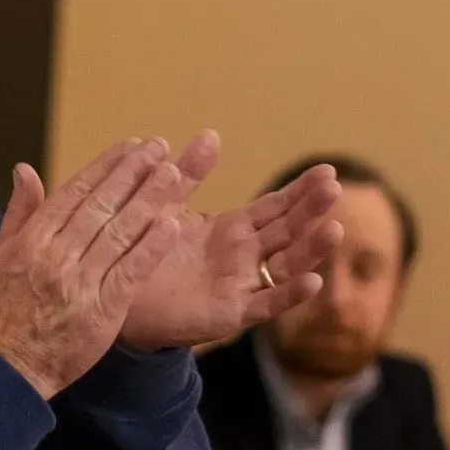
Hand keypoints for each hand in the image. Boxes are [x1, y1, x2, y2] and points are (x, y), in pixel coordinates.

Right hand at [0, 142, 182, 400]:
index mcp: (33, 239)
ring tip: (172, 173)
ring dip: (148, 200)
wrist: (10, 366)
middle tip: (158, 148)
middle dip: (132, 173)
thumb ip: (19, 212)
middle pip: (101, 205)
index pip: (74, 192)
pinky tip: (172, 224)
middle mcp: (57, 255)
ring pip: (120, 232)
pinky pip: (131, 272)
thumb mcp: (0, 257)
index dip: (106, 166)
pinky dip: (152, 247)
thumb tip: (26, 168)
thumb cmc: (5, 311)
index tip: (131, 145)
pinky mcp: (103, 309)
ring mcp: (80, 281)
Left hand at [118, 138, 343, 349]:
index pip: (276, 207)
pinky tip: (312, 282)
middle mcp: (245, 256)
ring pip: (286, 266)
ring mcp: (242, 285)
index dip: (301, 190)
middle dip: (311, 210)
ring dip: (311, 249)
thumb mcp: (165, 205)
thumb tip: (212, 135)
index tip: (328, 171)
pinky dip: (290, 295)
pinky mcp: (231, 314)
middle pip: (288, 230)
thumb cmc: (142, 251)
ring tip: (334, 229)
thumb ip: (189, 173)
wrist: (115, 297)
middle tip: (334, 188)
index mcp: (233, 229)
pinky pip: (266, 304)